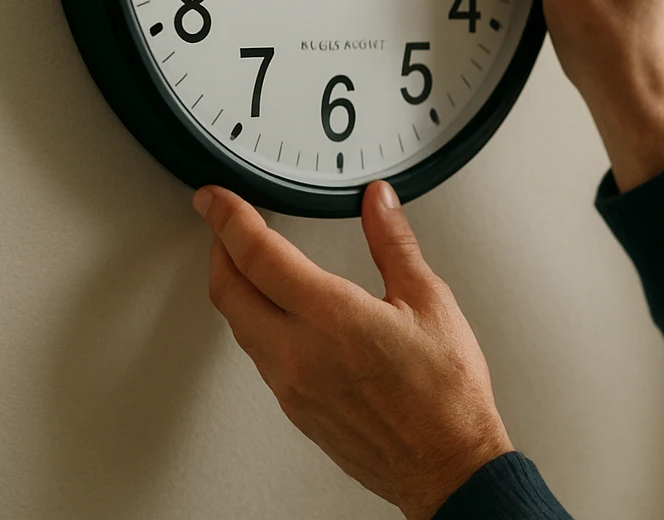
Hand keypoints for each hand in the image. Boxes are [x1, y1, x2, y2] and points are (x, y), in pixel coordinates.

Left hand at [195, 180, 511, 519]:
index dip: (229, 219)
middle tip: (224, 224)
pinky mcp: (295, 408)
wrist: (446, 463)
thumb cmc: (446, 395)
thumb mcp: (430, 301)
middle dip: (219, 249)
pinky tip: (278, 314)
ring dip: (236, 287)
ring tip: (250, 263)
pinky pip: (258, 356)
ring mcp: (292, 386)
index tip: (217, 199)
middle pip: (229, 291)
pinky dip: (255, 322)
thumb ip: (394, 243)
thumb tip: (379, 203)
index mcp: (332, 318)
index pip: (258, 256)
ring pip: (239, 326)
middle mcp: (300, 354)